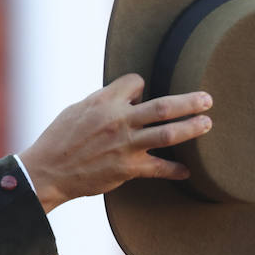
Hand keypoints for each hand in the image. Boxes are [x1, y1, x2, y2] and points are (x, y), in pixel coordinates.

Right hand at [18, 73, 212, 211]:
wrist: (47, 171)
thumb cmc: (58, 140)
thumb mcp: (76, 110)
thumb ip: (102, 101)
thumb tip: (125, 96)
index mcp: (104, 102)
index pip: (136, 82)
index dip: (141, 85)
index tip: (143, 93)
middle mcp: (119, 120)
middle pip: (164, 106)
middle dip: (190, 102)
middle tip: (207, 99)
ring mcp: (125, 145)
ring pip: (168, 134)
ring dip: (192, 128)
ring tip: (207, 123)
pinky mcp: (127, 168)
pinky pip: (159, 168)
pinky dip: (175, 170)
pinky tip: (187, 171)